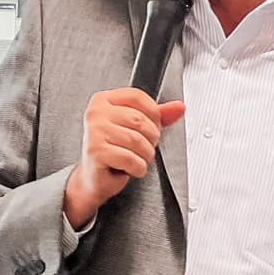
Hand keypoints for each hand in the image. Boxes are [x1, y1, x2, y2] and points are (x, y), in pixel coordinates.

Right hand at [64, 88, 185, 227]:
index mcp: (104, 100)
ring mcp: (94, 132)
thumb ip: (158, 116)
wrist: (94, 178)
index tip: (152, 126)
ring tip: (138, 158)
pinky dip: (138, 167)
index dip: (153, 114)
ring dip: (145, 155)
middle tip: (144, 147)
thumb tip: (179, 107)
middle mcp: (96, 113)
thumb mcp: (137, 129)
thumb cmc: (114, 151)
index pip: (137, 96)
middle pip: (139, 119)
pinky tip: (131, 168)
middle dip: (151, 138)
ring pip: (136, 140)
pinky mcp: (96, 151)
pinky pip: (130, 158)